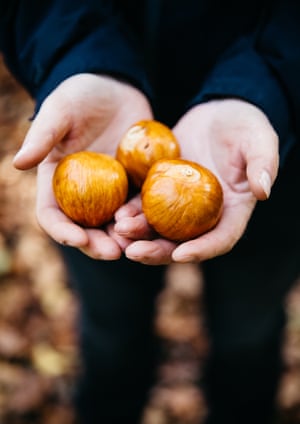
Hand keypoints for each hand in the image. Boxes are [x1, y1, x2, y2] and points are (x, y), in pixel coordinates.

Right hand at [13, 74, 152, 258]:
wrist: (118, 87)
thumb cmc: (82, 95)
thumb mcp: (60, 110)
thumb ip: (42, 136)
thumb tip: (17, 164)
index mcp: (57, 181)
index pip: (53, 215)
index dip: (62, 231)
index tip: (77, 239)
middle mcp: (82, 193)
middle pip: (84, 228)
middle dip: (96, 245)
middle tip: (113, 253)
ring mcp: (110, 192)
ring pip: (113, 225)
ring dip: (123, 239)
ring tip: (134, 247)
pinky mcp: (134, 186)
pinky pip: (140, 208)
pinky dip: (144, 221)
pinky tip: (154, 228)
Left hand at [113, 99, 278, 263]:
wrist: (216, 113)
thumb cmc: (243, 125)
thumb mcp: (258, 138)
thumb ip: (264, 162)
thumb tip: (263, 191)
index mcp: (232, 211)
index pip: (221, 239)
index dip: (203, 250)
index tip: (181, 254)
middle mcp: (205, 215)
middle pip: (182, 243)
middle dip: (158, 252)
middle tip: (134, 252)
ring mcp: (182, 206)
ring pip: (159, 230)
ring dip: (138, 236)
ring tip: (118, 232)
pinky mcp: (163, 191)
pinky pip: (145, 207)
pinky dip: (131, 214)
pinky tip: (115, 214)